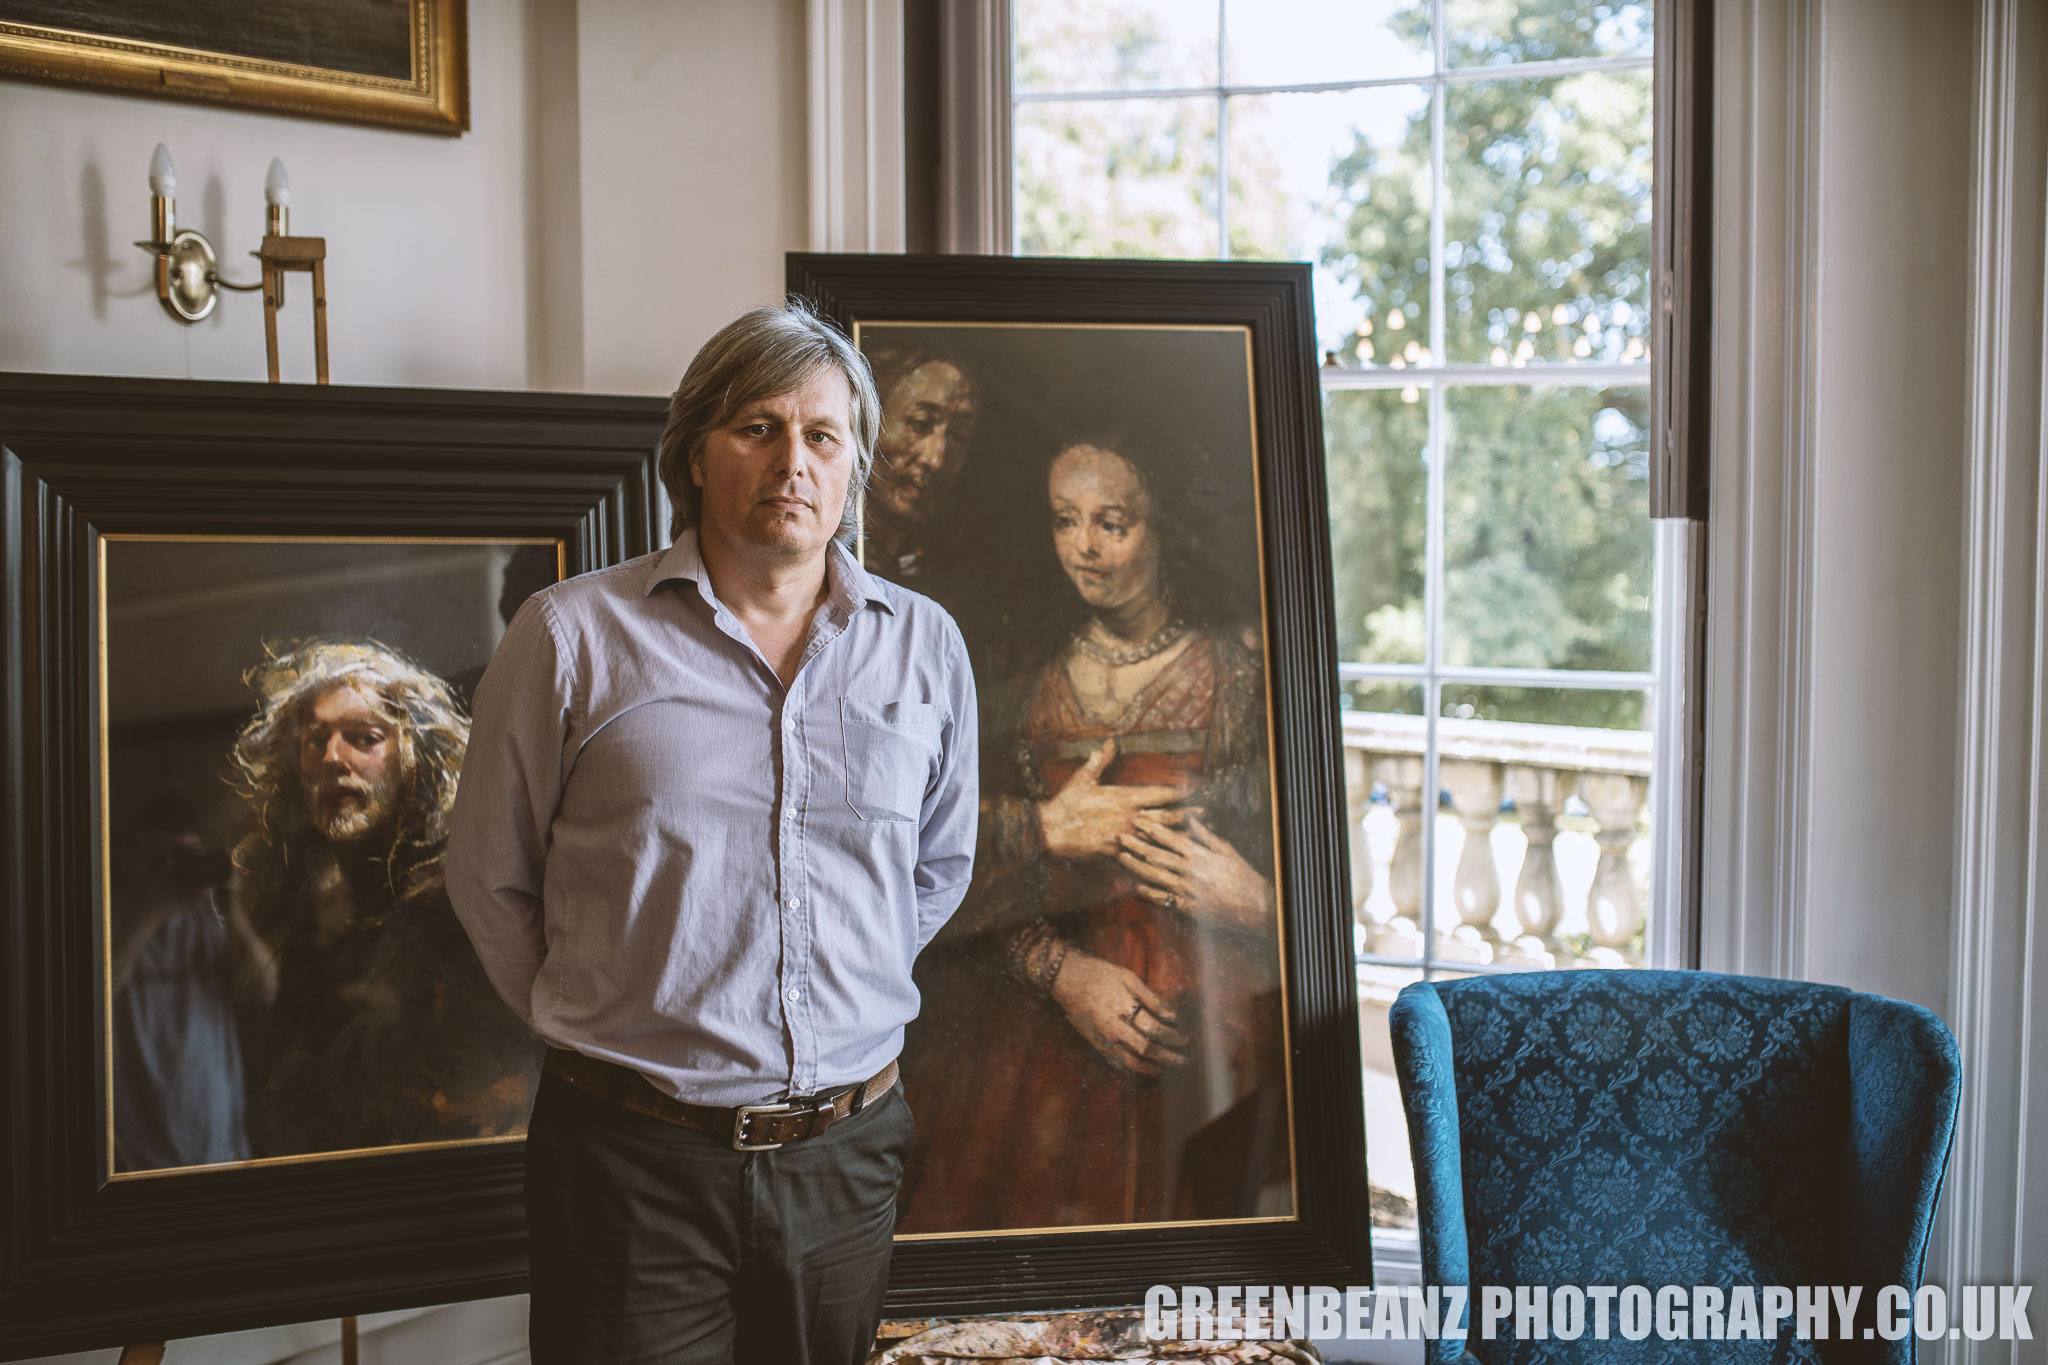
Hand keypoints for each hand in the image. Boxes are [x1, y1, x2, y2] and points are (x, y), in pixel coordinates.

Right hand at [1037, 738, 1187, 859]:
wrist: (1050, 831)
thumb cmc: (1067, 803)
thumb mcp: (1083, 778)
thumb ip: (1100, 760)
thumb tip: (1110, 742)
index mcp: (1124, 798)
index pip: (1159, 793)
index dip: (1179, 792)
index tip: (1194, 790)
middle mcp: (1128, 817)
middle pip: (1166, 816)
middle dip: (1187, 814)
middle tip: (1205, 813)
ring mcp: (1124, 836)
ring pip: (1157, 837)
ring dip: (1177, 836)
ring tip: (1195, 836)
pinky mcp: (1117, 853)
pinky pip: (1140, 856)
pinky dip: (1155, 858)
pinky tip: (1168, 860)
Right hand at [1048, 951, 1190, 1075]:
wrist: (1065, 978)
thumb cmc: (1099, 973)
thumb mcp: (1128, 977)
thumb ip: (1151, 998)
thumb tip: (1172, 1014)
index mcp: (1123, 1009)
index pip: (1155, 1029)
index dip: (1172, 1036)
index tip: (1185, 1039)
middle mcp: (1113, 1028)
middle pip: (1146, 1049)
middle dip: (1167, 1056)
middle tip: (1183, 1060)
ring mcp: (1103, 1038)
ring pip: (1131, 1062)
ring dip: (1151, 1067)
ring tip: (1165, 1068)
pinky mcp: (1095, 1043)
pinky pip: (1116, 1061)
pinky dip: (1133, 1067)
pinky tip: (1143, 1066)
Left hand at [1116, 815, 1275, 933]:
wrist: (1255, 907)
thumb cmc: (1242, 876)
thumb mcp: (1227, 850)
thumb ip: (1205, 834)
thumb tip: (1191, 817)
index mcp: (1199, 854)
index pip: (1168, 837)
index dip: (1150, 828)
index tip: (1136, 820)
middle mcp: (1189, 870)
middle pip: (1156, 854)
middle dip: (1135, 844)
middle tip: (1118, 835)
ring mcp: (1187, 890)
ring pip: (1155, 875)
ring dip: (1135, 865)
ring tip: (1120, 857)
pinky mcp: (1187, 908)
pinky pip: (1163, 899)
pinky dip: (1148, 892)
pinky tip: (1135, 886)